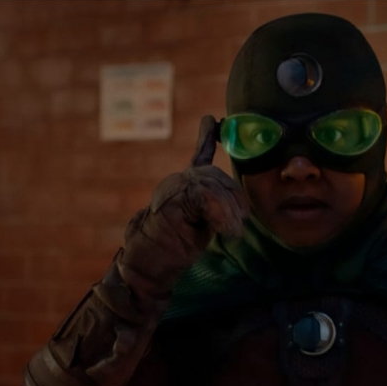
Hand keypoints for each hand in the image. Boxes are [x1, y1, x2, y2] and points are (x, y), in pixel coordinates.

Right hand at [118, 115, 249, 301]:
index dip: (206, 137)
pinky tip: (226, 231)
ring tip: (233, 232)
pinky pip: (204, 197)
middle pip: (216, 175)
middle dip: (234, 199)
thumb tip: (239, 213)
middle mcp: (176, 182)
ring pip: (212, 185)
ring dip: (229, 211)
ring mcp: (170, 189)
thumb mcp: (202, 227)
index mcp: (184, 186)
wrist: (146, 265)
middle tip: (239, 225)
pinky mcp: (169, 201)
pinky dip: (220, 214)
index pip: (199, 156)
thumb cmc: (172, 249)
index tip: (212, 121)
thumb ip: (215, 210)